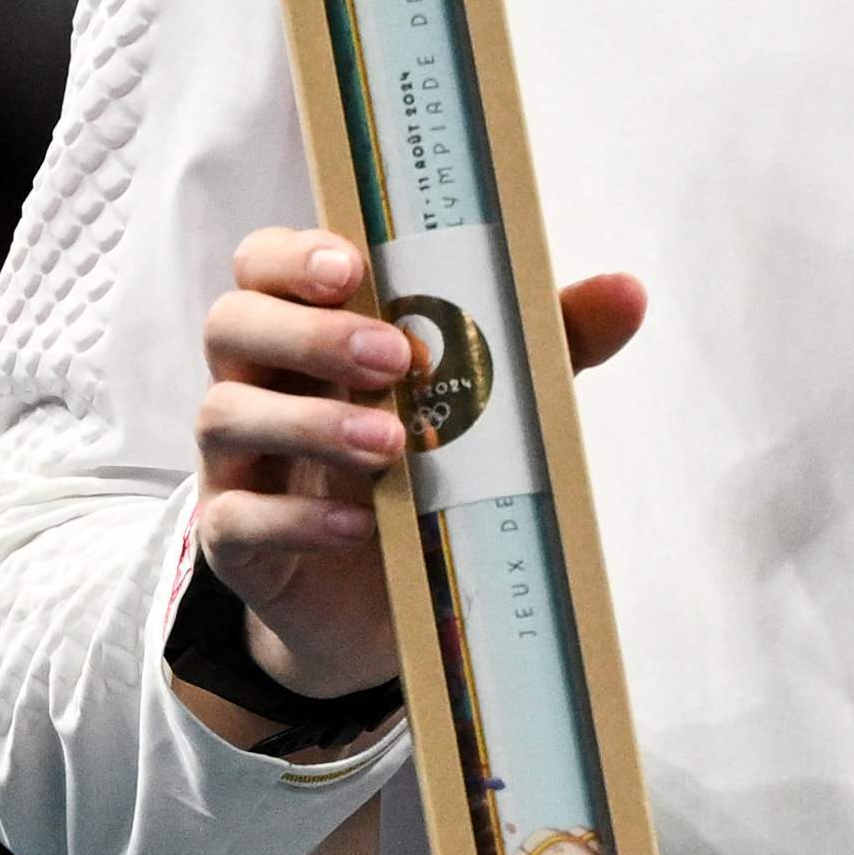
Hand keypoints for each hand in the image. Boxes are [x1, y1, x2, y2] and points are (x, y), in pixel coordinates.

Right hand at [192, 228, 648, 708]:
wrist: (394, 599)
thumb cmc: (436, 464)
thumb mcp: (496, 398)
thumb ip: (550, 341)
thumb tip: (629, 290)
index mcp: (312, 328)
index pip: (264, 262)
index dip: (294, 255)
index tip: (353, 266)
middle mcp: (259, 382)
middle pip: (232, 322)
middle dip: (309, 333)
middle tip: (393, 358)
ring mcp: (237, 462)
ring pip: (224, 415)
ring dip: (309, 423)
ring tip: (390, 447)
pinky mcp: (235, 540)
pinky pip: (235, 518)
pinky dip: (296, 517)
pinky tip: (358, 524)